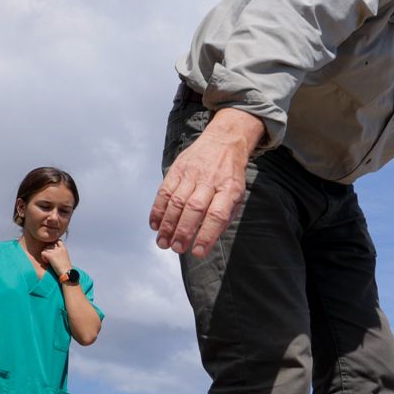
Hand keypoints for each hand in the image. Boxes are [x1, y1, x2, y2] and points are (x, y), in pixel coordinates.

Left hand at [40, 239, 72, 278]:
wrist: (67, 272)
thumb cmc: (66, 268)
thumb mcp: (65, 257)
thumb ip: (61, 253)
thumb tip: (54, 253)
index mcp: (64, 249)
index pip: (58, 240)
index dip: (54, 244)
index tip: (53, 250)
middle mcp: (59, 249)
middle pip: (49, 245)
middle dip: (48, 251)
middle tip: (51, 258)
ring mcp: (55, 252)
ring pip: (45, 249)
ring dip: (45, 255)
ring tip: (49, 261)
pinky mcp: (50, 256)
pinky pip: (42, 253)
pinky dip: (43, 258)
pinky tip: (47, 262)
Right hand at [149, 108, 262, 256]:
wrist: (224, 141)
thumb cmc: (230, 176)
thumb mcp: (238, 195)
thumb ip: (225, 217)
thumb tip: (206, 239)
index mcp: (229, 189)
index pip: (216, 215)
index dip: (206, 235)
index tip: (197, 252)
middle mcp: (210, 181)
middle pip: (193, 209)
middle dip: (182, 232)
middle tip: (175, 248)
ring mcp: (192, 174)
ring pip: (176, 202)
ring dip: (167, 224)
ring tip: (163, 242)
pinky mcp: (177, 169)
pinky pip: (164, 191)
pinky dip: (158, 209)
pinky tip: (155, 225)